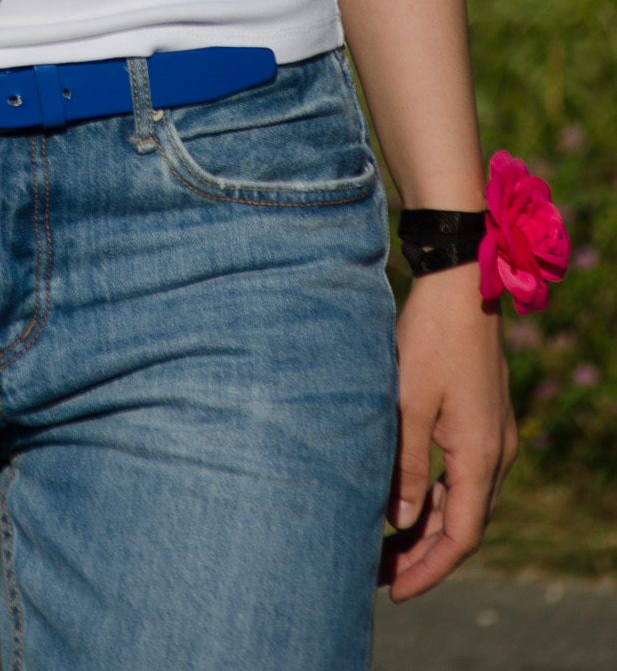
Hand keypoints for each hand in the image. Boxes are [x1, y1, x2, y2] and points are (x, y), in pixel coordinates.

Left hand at [381, 265, 517, 601]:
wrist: (460, 283)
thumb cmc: (431, 338)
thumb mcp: (408, 402)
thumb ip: (405, 464)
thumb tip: (397, 521)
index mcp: (481, 456)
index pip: (460, 537)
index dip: (428, 569)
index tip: (394, 591)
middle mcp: (496, 453)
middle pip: (461, 524)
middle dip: (422, 554)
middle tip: (378, 575)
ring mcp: (493, 435)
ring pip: (461, 500)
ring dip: (426, 525)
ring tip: (384, 545)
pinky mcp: (482, 419)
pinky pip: (461, 474)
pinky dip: (434, 494)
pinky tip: (402, 499)